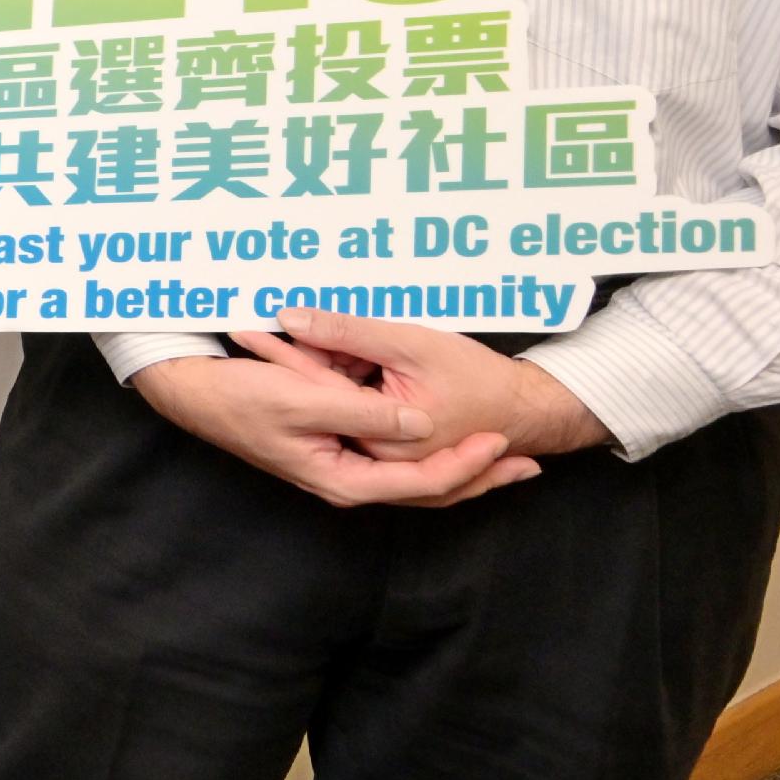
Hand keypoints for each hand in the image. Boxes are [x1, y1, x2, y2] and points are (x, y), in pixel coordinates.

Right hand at [133, 348, 532, 506]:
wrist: (195, 393)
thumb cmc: (241, 396)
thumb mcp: (305, 398)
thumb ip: (366, 414)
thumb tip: (421, 428)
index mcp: (341, 478)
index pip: (421, 483)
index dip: (467, 465)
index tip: (501, 442)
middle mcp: (346, 481)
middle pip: (427, 490)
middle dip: (479, 477)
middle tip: (529, 465)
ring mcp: (342, 467)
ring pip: (416, 477)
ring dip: (461, 466)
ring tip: (504, 456)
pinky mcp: (338, 448)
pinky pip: (397, 458)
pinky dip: (431, 451)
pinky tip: (452, 439)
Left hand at [269, 307, 610, 464]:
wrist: (533, 409)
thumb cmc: (481, 379)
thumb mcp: (411, 347)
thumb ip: (350, 338)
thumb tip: (292, 319)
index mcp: (381, 444)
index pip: (317, 390)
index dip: (281, 358)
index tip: (245, 334)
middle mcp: (378, 460)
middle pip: (323, 403)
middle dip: (288, 366)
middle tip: (246, 334)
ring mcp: (387, 460)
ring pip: (340, 409)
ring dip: (311, 370)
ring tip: (270, 337)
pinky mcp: (395, 449)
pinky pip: (359, 414)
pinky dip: (341, 383)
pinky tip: (323, 353)